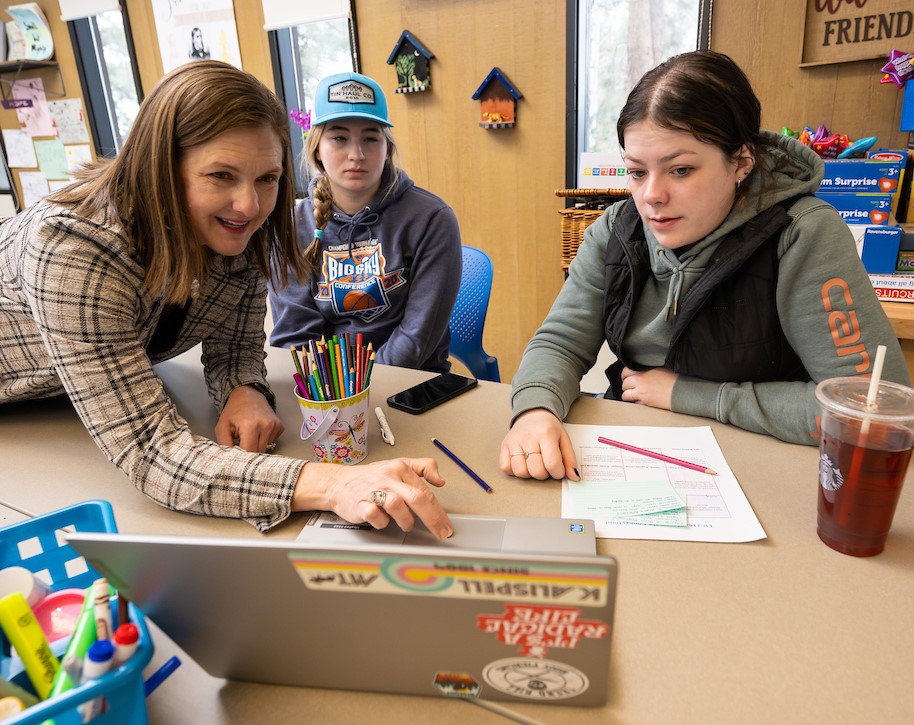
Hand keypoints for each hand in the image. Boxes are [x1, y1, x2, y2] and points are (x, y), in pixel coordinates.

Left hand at [215, 385, 283, 451]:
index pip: (249, 452)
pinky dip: (264, 440)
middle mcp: (266, 426)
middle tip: (241, 442)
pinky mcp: (280, 427)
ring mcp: (275, 426)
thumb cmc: (234, 411)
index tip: (235, 455)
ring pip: (265, 448)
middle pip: (258, 452)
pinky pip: (272, 442)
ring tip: (249, 435)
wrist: (248, 395)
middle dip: (248, 451)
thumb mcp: (222, 427)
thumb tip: (229, 460)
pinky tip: (258, 431)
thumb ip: (224, 445)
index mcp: (250, 426)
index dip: (241, 456)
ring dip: (256, 445)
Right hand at [292, 457, 452, 539]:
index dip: (439, 511)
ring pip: (397, 506)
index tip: (446, 526)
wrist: (339, 482)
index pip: (425, 491)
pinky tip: (382, 520)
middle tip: (440, 533)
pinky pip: (375, 516)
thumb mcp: (399, 464)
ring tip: (405, 523)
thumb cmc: (371, 477)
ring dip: (405, 520)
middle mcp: (388, 478)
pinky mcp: (360, 504)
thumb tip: (441, 480)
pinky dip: (381, 522)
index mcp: (400, 469)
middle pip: (417, 498)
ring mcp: (373, 490)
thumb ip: (423, 467)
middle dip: (433, 519)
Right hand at [499, 408, 578, 480]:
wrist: (533, 413)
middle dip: (544, 474)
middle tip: (546, 466)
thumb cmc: (549, 428)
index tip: (558, 470)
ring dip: (529, 474)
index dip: (558, 473)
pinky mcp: (504, 445)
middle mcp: (528, 437)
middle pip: (536, 471)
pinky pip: (505, 468)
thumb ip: (570, 459)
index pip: (552, 464)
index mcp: (546, 434)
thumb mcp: (564, 439)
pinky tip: (522, 463)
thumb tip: (574, 477)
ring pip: (520, 472)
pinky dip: (514, 471)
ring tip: (534, 464)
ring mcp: (514, 441)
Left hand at [619, 367, 677, 409]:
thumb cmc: (674, 379)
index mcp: (644, 369)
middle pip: (624, 383)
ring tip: (633, 395)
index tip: (627, 377)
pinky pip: (634, 402)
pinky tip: (642, 400)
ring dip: (628, 395)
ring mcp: (641, 391)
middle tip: (630, 387)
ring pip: (625, 394)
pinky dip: (636, 402)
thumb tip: (640, 371)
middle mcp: (640, 379)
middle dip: (626, 386)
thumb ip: (647, 369)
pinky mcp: (644, 401)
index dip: (626, 375)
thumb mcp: (659, 368)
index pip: (626, 371)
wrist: (681, 390)